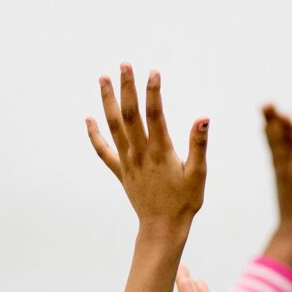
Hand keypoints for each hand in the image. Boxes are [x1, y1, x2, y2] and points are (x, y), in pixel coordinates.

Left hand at [86, 63, 208, 235]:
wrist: (163, 227)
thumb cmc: (185, 200)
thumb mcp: (199, 173)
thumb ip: (199, 144)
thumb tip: (202, 118)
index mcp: (161, 151)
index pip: (155, 114)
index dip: (153, 91)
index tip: (153, 71)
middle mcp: (140, 153)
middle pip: (129, 114)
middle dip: (126, 87)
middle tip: (124, 64)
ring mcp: (127, 161)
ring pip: (113, 126)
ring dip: (106, 101)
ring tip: (102, 78)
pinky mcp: (121, 170)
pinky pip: (103, 150)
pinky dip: (94, 134)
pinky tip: (88, 118)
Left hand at [261, 104, 291, 267]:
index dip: (290, 128)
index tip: (283, 113)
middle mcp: (290, 169)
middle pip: (282, 140)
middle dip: (275, 121)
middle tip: (266, 103)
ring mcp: (282, 172)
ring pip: (275, 144)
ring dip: (270, 125)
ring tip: (264, 108)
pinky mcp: (278, 175)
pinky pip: (273, 152)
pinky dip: (269, 139)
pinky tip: (265, 128)